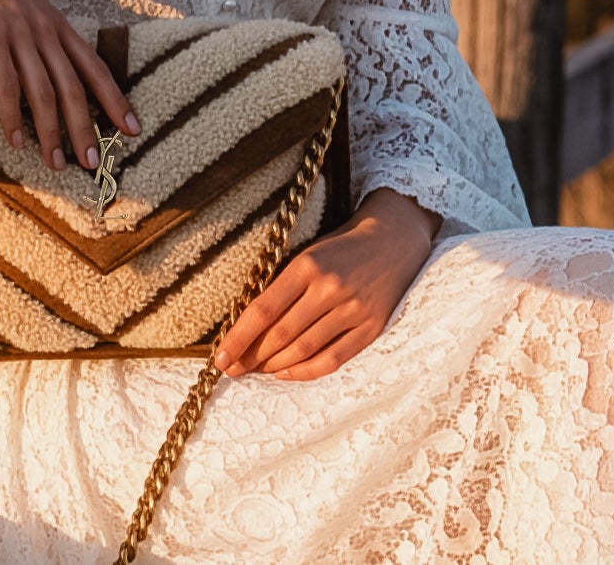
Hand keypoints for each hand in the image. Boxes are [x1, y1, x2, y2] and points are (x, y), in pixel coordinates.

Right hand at [0, 0, 139, 171]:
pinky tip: (15, 140)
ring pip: (44, 92)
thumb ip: (38, 31)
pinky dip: (12, 116)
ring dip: (52, 132)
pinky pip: (7, 84)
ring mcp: (19, 34)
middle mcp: (45, 31)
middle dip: (87, 129)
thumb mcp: (25, 4)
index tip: (133, 129)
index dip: (116, 100)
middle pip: (75, 88)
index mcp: (57, 24)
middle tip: (94, 164)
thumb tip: (46, 62)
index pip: (95, 67)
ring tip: (55, 163)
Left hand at [212, 189, 438, 380]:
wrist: (393, 240)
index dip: (238, 337)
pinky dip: (305, 371)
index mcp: (307, 265)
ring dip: (273, 365)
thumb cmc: (340, 248)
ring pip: (304, 350)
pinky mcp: (371, 328)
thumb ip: (283, 287)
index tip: (220, 357)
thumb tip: (249, 325)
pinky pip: (333, 359)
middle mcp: (329, 289)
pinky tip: (285, 373)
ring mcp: (352, 310)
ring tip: (255, 371)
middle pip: (281, 334)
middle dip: (250, 356)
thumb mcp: (308, 255)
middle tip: (231, 369)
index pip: (263, 309)